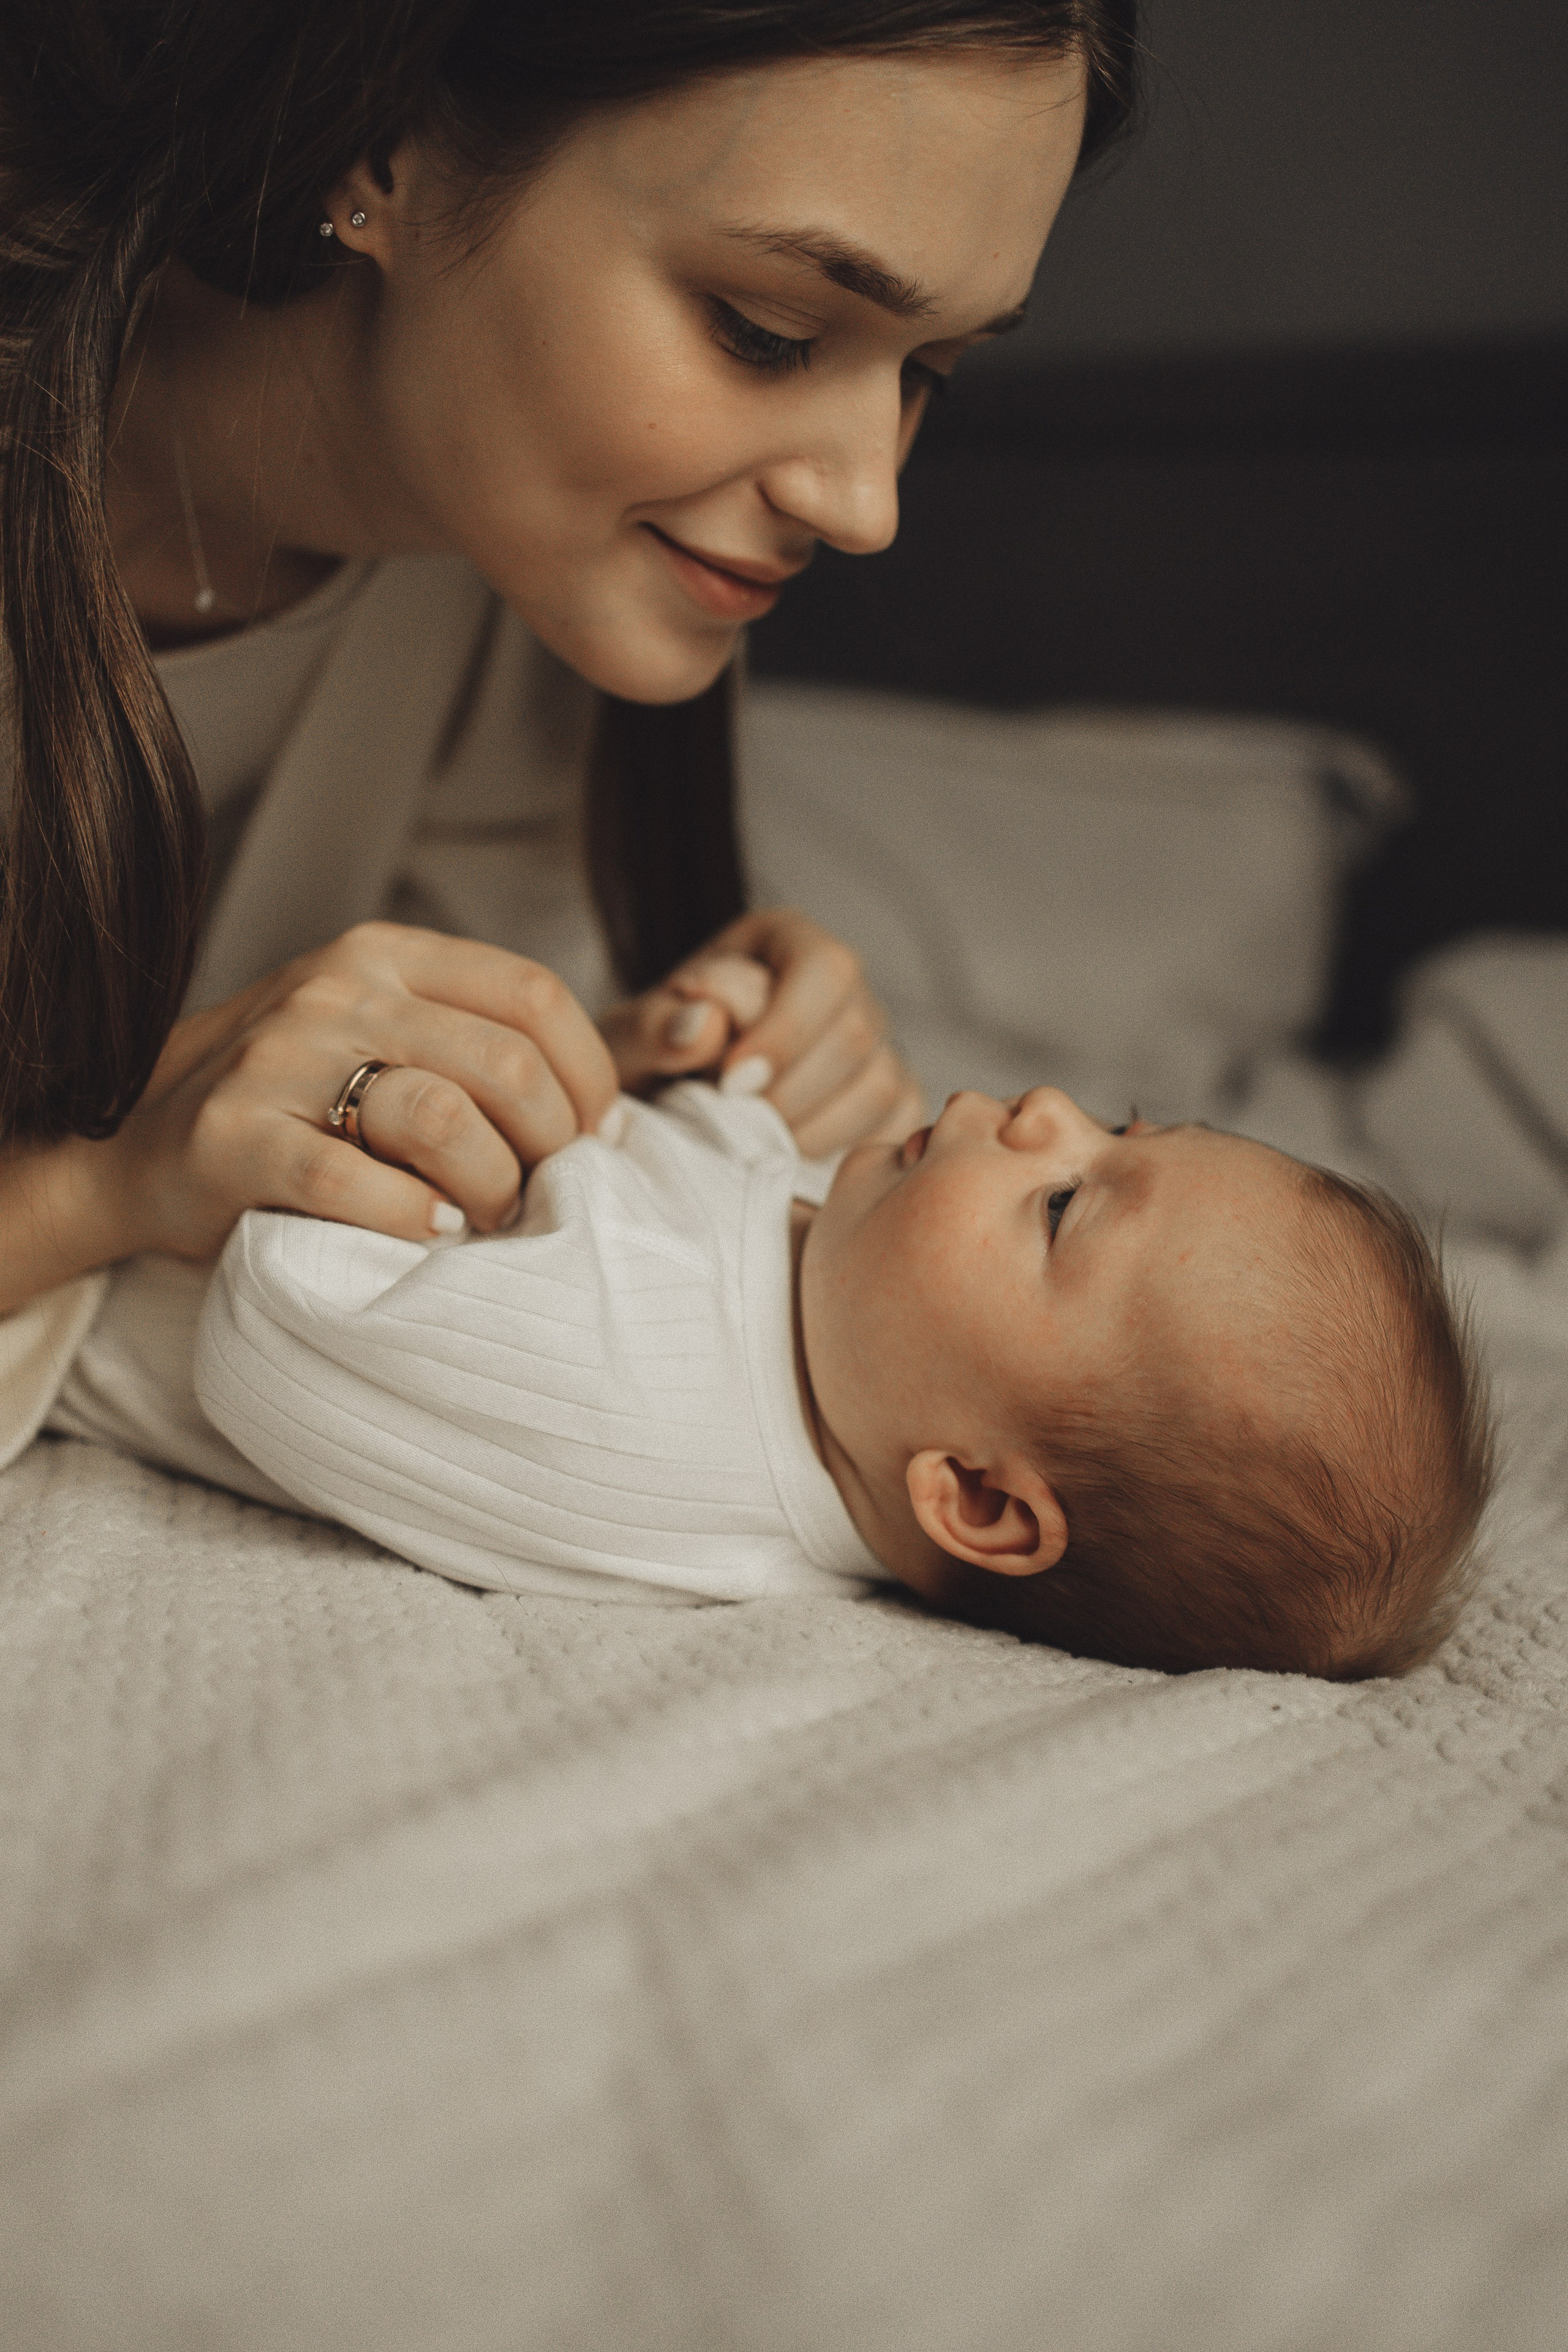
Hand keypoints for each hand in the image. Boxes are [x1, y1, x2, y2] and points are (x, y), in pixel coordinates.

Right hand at [90, 922, 619, 1261]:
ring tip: (485, 1219)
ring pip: (441, 1117)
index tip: (594, 1138)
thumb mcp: (377, 1036)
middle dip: (548, 1146)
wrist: (130, 1143)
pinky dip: (410, 1219)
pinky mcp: (234, 1138)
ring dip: (489, 1187)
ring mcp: (280, 1060)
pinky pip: (350, 1182)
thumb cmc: (289, 1105)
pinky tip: (429, 1233)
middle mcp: (337, 991)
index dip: (588, 1076)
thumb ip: (467, 1045)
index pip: (534, 994)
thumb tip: (597, 1114)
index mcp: (385, 956)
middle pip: (506, 1063)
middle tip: (540, 1195)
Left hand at [600, 908, 924, 1156]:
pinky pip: (893, 1122)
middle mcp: (841, 986)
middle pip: (856, 1032)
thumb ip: (653, 1025)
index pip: (823, 967)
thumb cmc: (650, 1061)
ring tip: (749, 1140)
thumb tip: (706, 1023)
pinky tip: (785, 1155)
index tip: (728, 1081)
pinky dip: (839, 1148)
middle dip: (790, 1091)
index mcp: (785, 942)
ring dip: (810, 1127)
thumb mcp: (627, 1039)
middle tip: (732, 1120)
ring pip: (880, 1083)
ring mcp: (873, 1042)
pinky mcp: (890, 1096)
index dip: (784, 1029)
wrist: (664, 1108)